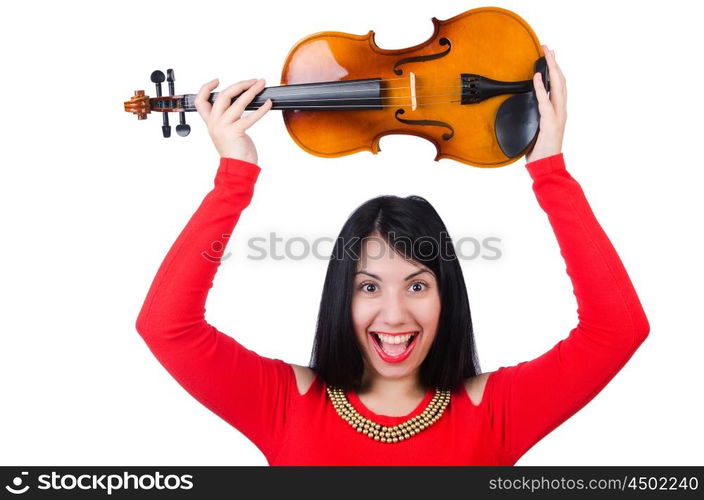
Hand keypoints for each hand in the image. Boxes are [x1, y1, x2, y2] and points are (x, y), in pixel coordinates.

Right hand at [194, 78, 272, 164]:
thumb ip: (227, 118)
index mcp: (210, 122)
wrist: (237, 168)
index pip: (201, 101)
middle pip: (224, 96)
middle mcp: (214, 123)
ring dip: (252, 91)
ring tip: (261, 85)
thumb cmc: (235, 150)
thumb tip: (241, 101)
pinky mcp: (235, 132)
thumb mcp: (225, 132)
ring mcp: (224, 127)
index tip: (217, 80)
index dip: (206, 88)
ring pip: (238, 102)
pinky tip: (268, 104)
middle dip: (240, 85)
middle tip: (253, 81)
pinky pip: (250, 116)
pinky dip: (261, 109)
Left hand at [525, 45, 566, 162]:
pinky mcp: (550, 123)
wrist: (546, 165)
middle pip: (560, 81)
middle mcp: (560, 111)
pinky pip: (545, 102)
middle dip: (554, 63)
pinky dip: (540, 89)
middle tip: (548, 48)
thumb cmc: (540, 149)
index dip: (554, 69)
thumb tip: (525, 105)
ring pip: (557, 87)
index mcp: (558, 111)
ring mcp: (557, 116)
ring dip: (551, 69)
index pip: (558, 85)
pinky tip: (536, 78)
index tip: (549, 56)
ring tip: (546, 55)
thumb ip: (535, 115)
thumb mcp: (536, 127)